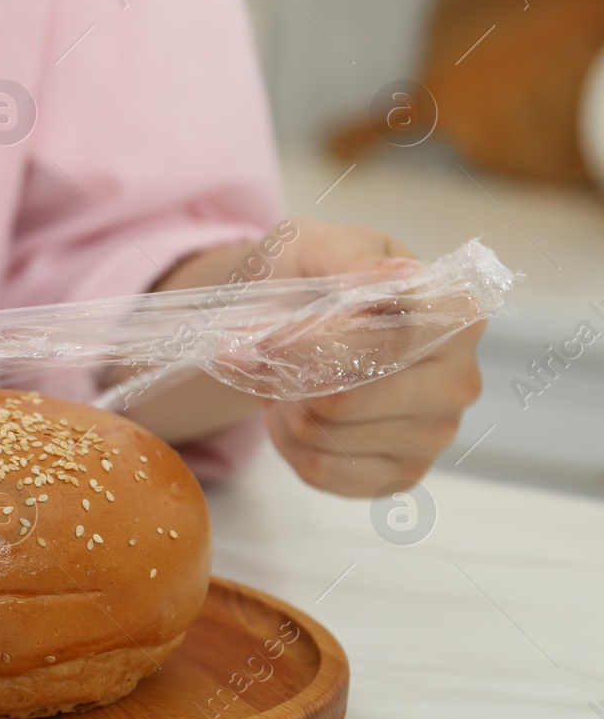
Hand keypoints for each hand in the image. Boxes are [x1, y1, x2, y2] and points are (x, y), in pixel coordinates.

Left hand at [259, 220, 484, 496]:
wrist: (287, 320)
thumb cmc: (312, 277)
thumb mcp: (318, 244)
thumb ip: (348, 256)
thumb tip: (375, 281)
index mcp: (455, 315)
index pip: (391, 339)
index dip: (318, 341)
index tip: (269, 335)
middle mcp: (459, 379)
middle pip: (352, 398)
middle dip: (288, 378)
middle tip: (260, 354)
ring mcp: (435, 433)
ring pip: (329, 436)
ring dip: (285, 407)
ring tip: (287, 378)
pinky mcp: (401, 474)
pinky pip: (321, 471)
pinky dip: (287, 442)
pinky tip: (294, 413)